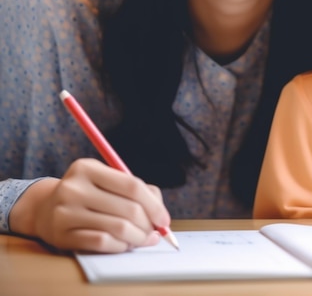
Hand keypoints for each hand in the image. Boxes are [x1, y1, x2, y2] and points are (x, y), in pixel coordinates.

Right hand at [10, 158, 171, 252]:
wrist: (45, 208)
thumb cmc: (88, 192)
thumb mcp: (108, 180)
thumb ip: (137, 189)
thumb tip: (160, 213)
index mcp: (87, 167)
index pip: (132, 185)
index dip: (153, 205)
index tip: (164, 219)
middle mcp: (74, 188)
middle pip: (127, 208)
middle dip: (148, 224)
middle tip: (155, 232)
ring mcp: (65, 212)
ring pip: (117, 228)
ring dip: (137, 238)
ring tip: (143, 239)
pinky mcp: (62, 235)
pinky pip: (101, 243)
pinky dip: (119, 246)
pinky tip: (124, 244)